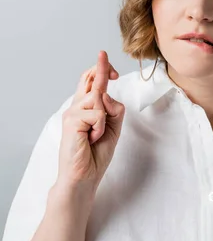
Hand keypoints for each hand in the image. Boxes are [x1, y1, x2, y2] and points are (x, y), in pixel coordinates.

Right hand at [57, 50, 124, 194]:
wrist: (84, 178)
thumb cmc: (96, 154)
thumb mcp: (113, 128)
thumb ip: (114, 110)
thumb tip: (106, 94)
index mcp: (86, 107)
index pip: (90, 81)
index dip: (100, 68)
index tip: (108, 62)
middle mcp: (77, 106)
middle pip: (90, 78)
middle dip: (102, 68)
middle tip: (110, 64)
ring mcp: (72, 112)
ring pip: (99, 98)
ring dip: (104, 118)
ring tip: (95, 135)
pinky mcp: (71, 121)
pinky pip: (97, 114)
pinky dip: (100, 127)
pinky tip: (90, 139)